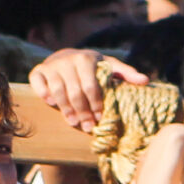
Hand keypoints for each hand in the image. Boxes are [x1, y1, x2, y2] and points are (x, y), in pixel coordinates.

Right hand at [26, 50, 145, 131]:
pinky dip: (43, 93)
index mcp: (86, 58)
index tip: (100, 118)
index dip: (96, 104)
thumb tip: (145, 81)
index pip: (91, 86)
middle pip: (74, 91)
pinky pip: (37, 82)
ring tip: (73, 122)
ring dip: (65, 109)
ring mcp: (51, 65)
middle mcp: (67, 59)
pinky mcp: (38, 70)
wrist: (66, 56)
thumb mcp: (109, 67)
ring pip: (57, 90)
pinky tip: (50, 103)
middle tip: (88, 127)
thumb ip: (126, 74)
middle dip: (82, 112)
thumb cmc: (92, 66)